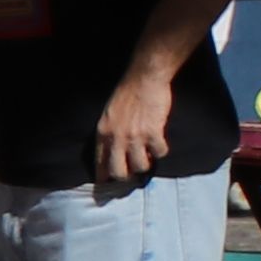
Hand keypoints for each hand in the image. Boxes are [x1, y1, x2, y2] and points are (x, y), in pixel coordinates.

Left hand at [88, 69, 177, 191]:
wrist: (144, 78)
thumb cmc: (126, 93)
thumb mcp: (108, 115)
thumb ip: (109, 134)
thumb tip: (115, 152)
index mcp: (102, 134)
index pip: (100, 164)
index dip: (104, 177)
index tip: (109, 183)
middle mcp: (116, 139)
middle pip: (119, 172)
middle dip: (126, 176)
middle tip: (133, 172)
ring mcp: (135, 137)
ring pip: (140, 166)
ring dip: (145, 163)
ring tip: (148, 155)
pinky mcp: (153, 132)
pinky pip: (160, 153)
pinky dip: (161, 151)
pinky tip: (160, 143)